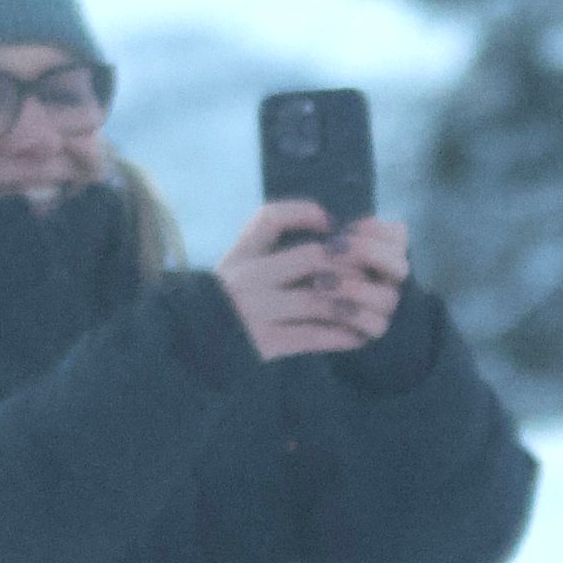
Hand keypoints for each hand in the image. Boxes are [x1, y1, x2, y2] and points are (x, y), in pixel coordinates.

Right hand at [213, 201, 381, 359]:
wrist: (193, 348)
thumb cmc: (227, 300)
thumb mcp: (238, 261)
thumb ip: (268, 234)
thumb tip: (327, 221)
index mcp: (242, 256)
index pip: (272, 219)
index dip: (307, 214)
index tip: (332, 223)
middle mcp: (248, 280)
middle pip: (312, 258)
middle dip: (348, 264)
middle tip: (369, 272)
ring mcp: (257, 312)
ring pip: (318, 300)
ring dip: (351, 302)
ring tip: (367, 305)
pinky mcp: (265, 344)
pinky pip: (313, 336)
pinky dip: (341, 335)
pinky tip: (356, 336)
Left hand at [324, 217, 408, 333]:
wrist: (317, 321)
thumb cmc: (321, 276)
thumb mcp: (327, 250)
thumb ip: (336, 237)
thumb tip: (328, 223)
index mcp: (388, 254)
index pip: (398, 235)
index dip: (372, 229)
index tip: (343, 229)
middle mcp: (394, 281)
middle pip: (399, 264)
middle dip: (364, 252)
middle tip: (331, 248)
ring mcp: (388, 308)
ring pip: (386, 297)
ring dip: (352, 286)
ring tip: (319, 281)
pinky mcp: (375, 332)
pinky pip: (374, 325)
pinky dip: (351, 314)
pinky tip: (327, 304)